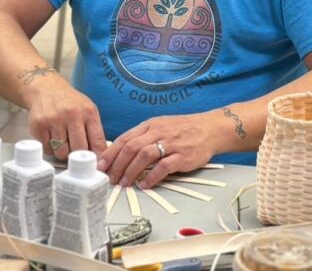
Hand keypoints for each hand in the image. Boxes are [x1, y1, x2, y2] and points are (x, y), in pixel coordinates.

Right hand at [27, 83, 106, 160]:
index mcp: (88, 112)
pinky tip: (52, 137)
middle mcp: (71, 114)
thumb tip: (101, 157)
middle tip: (76, 153)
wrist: (46, 90)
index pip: (97, 141)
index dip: (98, 156)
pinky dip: (50, 148)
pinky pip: (47, 149)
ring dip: (63, 152)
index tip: (96, 164)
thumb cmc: (70, 103)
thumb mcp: (88, 110)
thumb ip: (95, 131)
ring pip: (61, 152)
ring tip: (63, 141)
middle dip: (79, 156)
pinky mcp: (38, 125)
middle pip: (79, 149)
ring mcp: (54, 120)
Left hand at [98, 114, 217, 189]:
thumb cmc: (183, 130)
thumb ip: (143, 137)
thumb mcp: (160, 126)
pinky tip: (145, 185)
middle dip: (117, 165)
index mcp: (149, 125)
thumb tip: (122, 153)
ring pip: (144, 156)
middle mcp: (157, 132)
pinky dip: (152, 177)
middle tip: (110, 179)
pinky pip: (164, 167)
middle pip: (131, 148)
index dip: (110, 153)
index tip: (101, 166)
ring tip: (124, 183)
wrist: (210, 129)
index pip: (125, 138)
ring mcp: (170, 144)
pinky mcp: (182, 156)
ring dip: (131, 171)